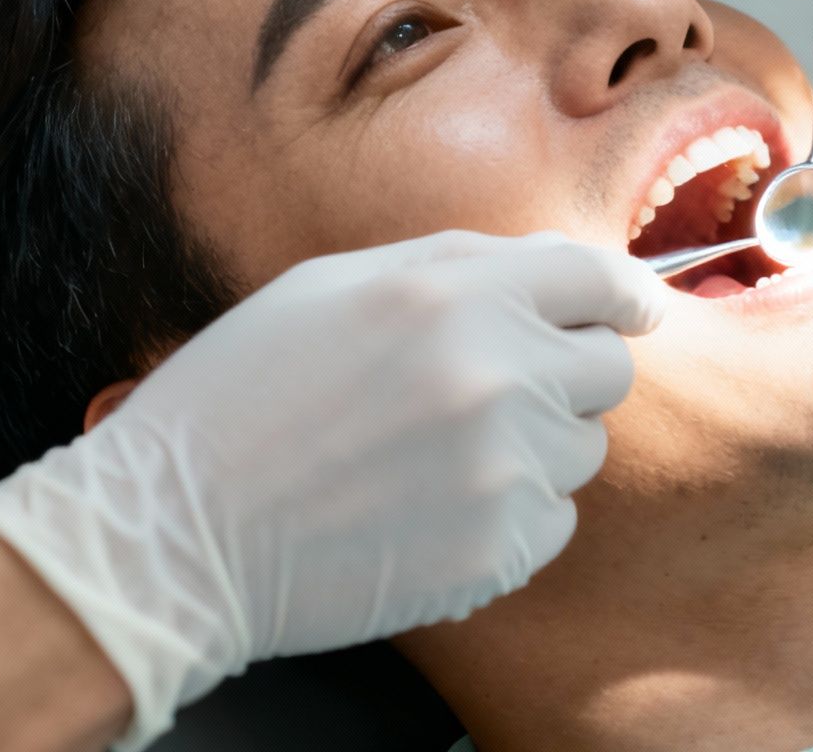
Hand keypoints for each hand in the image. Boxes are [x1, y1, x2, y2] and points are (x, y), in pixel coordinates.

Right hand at [0, 231, 665, 749]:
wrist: (176, 532)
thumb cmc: (242, 397)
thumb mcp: (334, 285)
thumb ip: (456, 266)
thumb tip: (553, 268)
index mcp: (454, 293)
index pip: (596, 280)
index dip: (625, 295)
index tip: (636, 311)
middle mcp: (495, 371)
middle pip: (607, 370)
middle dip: (566, 375)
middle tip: (495, 393)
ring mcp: (503, 465)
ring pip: (581, 450)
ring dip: (533, 449)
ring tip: (433, 459)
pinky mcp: (499, 546)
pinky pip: (552, 521)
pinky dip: (511, 517)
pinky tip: (431, 511)